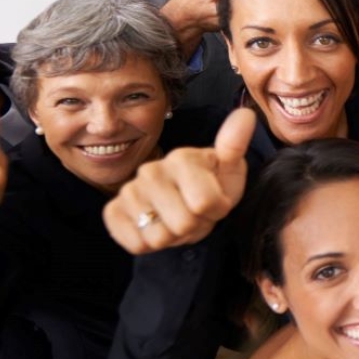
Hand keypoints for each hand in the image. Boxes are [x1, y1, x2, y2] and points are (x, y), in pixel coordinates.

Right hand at [103, 108, 255, 254]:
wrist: (183, 201)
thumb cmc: (211, 184)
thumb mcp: (229, 168)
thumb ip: (235, 145)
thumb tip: (246, 114)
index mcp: (181, 158)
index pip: (205, 203)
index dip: (216, 210)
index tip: (215, 201)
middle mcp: (150, 170)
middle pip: (183, 223)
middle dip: (195, 226)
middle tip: (195, 213)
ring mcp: (129, 190)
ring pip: (159, 237)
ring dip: (174, 237)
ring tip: (177, 219)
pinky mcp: (113, 211)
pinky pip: (135, 243)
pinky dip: (150, 244)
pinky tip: (156, 226)